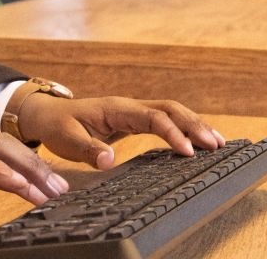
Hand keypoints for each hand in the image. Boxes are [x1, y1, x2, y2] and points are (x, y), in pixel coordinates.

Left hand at [15, 94, 224, 169]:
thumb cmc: (57, 126)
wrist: (47, 114)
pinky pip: (164, 120)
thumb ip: (88, 149)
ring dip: (195, 124)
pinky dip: (184, 128)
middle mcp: (129, 106)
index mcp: (116, 108)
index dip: (172, 133)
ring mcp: (133, 111)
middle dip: (195, 125)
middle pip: (170, 109)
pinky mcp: (134, 120)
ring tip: (219, 142)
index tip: (188, 152)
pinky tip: (197, 141)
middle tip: (217, 145)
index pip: (153, 117)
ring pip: (171, 112)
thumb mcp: (67, 140)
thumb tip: (109, 160)